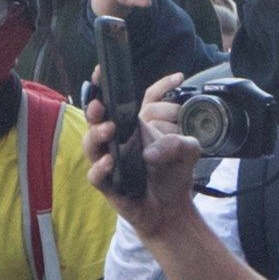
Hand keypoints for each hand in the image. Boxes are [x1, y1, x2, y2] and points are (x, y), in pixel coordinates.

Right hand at [84, 71, 202, 232]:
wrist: (169, 208)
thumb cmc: (172, 175)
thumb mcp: (187, 152)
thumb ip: (179, 142)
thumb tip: (150, 151)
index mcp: (133, 126)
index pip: (121, 100)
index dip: (118, 84)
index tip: (130, 71)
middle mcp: (115, 140)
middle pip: (97, 118)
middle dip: (95, 106)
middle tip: (101, 101)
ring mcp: (107, 160)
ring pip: (91, 143)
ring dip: (97, 134)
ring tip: (110, 129)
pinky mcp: (105, 183)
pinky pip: (96, 174)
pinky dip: (101, 167)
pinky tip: (111, 161)